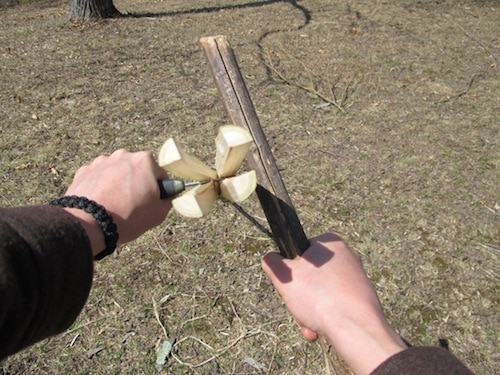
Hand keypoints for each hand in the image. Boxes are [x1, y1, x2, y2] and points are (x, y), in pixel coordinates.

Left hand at [64, 149, 171, 254]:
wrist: (89, 224)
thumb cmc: (128, 216)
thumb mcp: (159, 213)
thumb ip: (168, 199)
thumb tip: (166, 196)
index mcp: (144, 160)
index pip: (159, 174)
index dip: (158, 190)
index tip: (152, 202)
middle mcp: (123, 155)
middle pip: (136, 170)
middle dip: (137, 183)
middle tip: (134, 205)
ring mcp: (101, 161)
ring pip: (117, 172)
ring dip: (118, 184)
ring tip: (115, 205)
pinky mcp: (84, 170)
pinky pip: (99, 177)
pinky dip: (101, 187)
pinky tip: (101, 202)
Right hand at [262, 233, 406, 374]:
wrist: (355, 328)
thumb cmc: (320, 298)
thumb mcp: (285, 276)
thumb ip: (272, 263)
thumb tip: (269, 259)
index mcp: (330, 242)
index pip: (300, 252)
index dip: (291, 270)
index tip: (290, 285)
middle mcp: (347, 255)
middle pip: (311, 276)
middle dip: (301, 297)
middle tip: (299, 309)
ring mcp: (357, 277)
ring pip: (322, 293)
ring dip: (310, 310)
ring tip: (310, 325)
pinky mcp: (363, 297)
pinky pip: (336, 304)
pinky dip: (326, 316)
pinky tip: (321, 330)